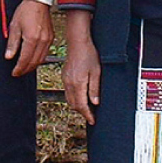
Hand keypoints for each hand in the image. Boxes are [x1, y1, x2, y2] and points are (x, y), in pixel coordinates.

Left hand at [6, 0, 53, 76]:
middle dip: (25, 70)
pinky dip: (38, 59)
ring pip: (41, 59)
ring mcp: (48, 40)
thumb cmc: (26, 11)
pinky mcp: (51, 38)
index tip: (14, 72)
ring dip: (32, 66)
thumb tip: (9, 56)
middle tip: (18, 72)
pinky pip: (45, 53)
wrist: (38, 1)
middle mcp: (42, 41)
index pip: (25, 59)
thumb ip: (12, 43)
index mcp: (32, 38)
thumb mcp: (14, 26)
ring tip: (24, 68)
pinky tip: (32, 59)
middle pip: (34, 62)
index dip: (19, 68)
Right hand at [62, 10, 100, 124]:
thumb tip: (95, 103)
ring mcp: (65, 80)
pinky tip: (81, 96)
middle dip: (82, 112)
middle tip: (91, 115)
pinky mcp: (65, 76)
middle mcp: (69, 83)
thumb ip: (94, 89)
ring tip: (87, 107)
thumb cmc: (89, 54)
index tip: (92, 120)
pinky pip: (68, 92)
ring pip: (69, 99)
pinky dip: (74, 98)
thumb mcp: (96, 72)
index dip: (87, 114)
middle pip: (74, 104)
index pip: (81, 105)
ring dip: (77, 105)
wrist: (78, 42)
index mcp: (78, 83)